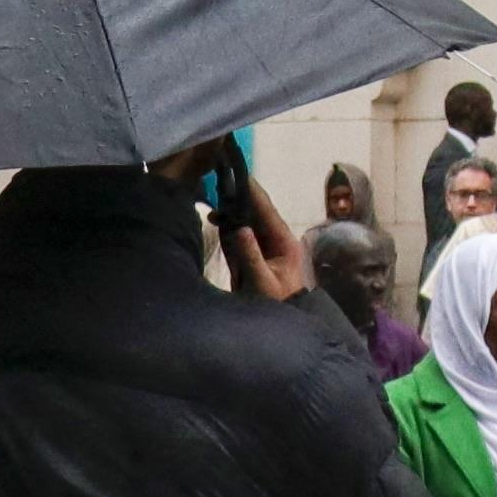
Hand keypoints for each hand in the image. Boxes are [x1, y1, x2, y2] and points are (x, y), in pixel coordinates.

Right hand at [212, 159, 308, 303]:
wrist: (282, 323)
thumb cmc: (277, 303)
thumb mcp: (264, 281)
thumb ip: (251, 256)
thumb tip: (239, 229)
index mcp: (283, 240)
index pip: (266, 209)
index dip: (252, 191)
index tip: (238, 172)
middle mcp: (274, 238)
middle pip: (255, 211)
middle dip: (238, 197)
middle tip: (220, 179)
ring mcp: (264, 246)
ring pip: (246, 220)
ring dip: (231, 210)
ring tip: (213, 197)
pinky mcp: (253, 254)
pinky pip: (240, 234)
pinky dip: (228, 225)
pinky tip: (216, 218)